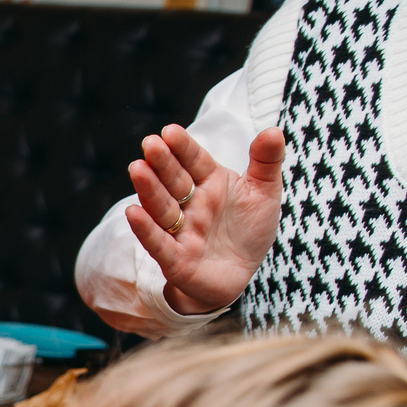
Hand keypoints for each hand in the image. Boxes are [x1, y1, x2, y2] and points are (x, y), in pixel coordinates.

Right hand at [124, 123, 284, 316]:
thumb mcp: (265, 193)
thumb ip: (267, 162)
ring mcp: (181, 231)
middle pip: (174, 181)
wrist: (239, 275)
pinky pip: (159, 244)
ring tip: (137, 169)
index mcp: (211, 183)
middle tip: (150, 143)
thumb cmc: (248, 231)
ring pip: (163, 208)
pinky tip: (133, 213)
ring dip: (149, 190)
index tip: (169, 131)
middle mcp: (192, 205)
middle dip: (162, 163)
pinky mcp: (176, 260)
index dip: (183, 147)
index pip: (194, 161)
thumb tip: (273, 131)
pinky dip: (146, 230)